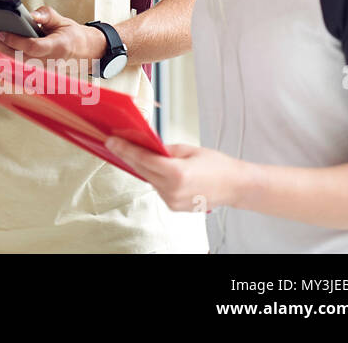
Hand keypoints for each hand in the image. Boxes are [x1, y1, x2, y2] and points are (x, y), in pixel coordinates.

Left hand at [0, 5, 106, 71]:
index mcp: (58, 48)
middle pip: (16, 56)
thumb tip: (31, 15)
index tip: (1, 33)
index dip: (16, 41)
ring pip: (11, 62)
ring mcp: (40, 71)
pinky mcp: (34, 74)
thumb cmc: (71, 35)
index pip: (33, 47)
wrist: (84, 54)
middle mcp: (48, 63)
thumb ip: (47, 15)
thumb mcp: (63, 20)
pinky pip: (13, 65)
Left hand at [105, 138, 247, 213]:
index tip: (111, 141)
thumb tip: (144, 145)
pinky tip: (154, 168)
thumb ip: (164, 148)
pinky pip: (157, 187)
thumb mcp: (188, 149)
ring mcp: (172, 201)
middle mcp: (172, 190)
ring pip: (148, 179)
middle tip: (115, 143)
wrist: (236, 186)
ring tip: (135, 152)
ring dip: (142, 166)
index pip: (143, 159)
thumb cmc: (217, 165)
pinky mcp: (174, 206)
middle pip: (142, 169)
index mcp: (177, 173)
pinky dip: (154, 177)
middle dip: (128, 155)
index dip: (125, 149)